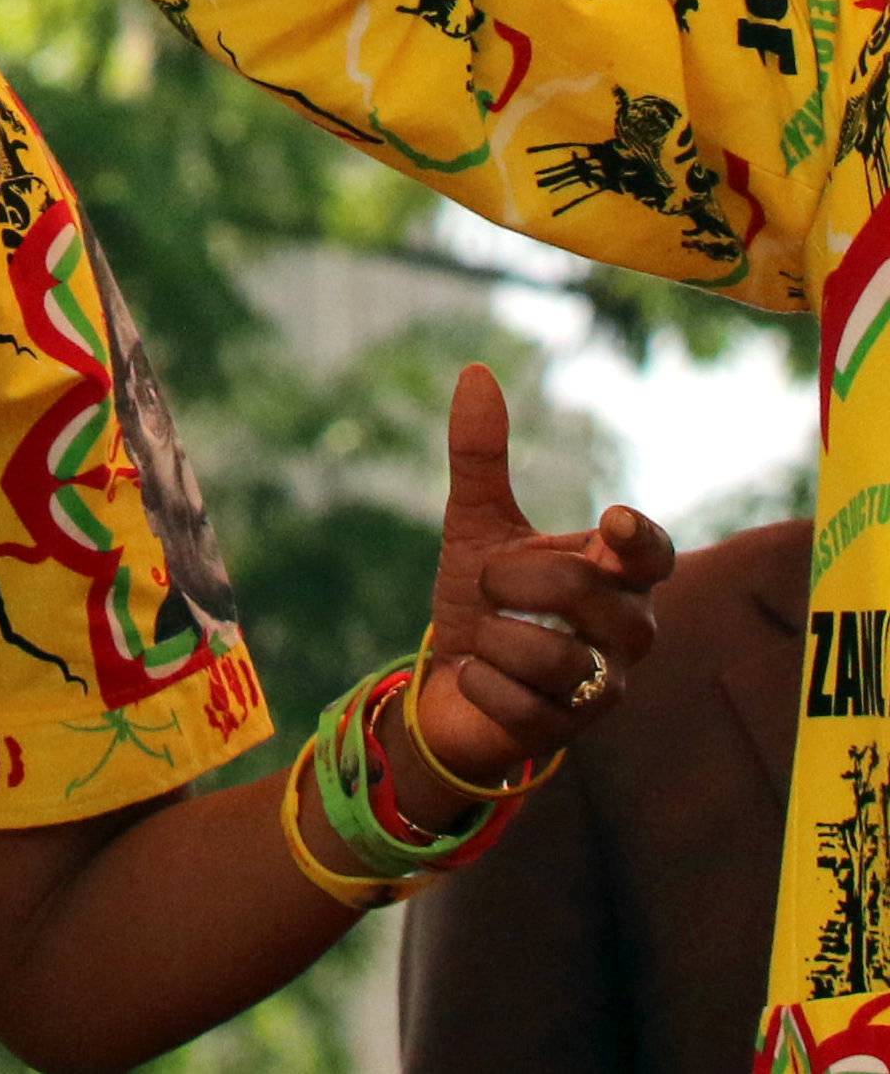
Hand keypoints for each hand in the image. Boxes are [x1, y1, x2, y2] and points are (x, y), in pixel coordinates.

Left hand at [406, 363, 672, 793]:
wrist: (452, 680)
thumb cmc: (484, 597)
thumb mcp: (476, 522)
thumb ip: (481, 453)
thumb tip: (476, 371)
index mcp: (614, 574)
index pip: (653, 555)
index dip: (638, 541)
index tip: (610, 523)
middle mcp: (627, 630)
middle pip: (584, 593)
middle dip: (515, 580)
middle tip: (490, 584)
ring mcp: (603, 685)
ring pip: (549, 655)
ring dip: (493, 639)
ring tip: (489, 638)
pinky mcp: (571, 734)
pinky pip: (517, 701)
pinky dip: (480, 682)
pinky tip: (481, 679)